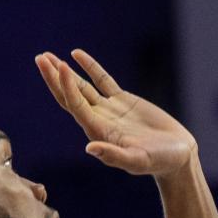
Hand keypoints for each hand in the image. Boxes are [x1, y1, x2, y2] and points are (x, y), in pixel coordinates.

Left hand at [37, 50, 197, 176]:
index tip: (59, 65)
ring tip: (47, 56)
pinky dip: (90, 67)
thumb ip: (114, 155)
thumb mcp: (138, 161)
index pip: (76, 105)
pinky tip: (76, 55)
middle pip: (70, 95)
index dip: (66, 86)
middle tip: (40, 58)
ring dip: (65, 72)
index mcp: (99, 132)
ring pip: (82, 87)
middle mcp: (99, 119)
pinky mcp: (123, 101)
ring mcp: (109, 109)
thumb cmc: (159, 162)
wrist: (177, 156)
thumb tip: (89, 148)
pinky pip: (102, 80)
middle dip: (54, 77)